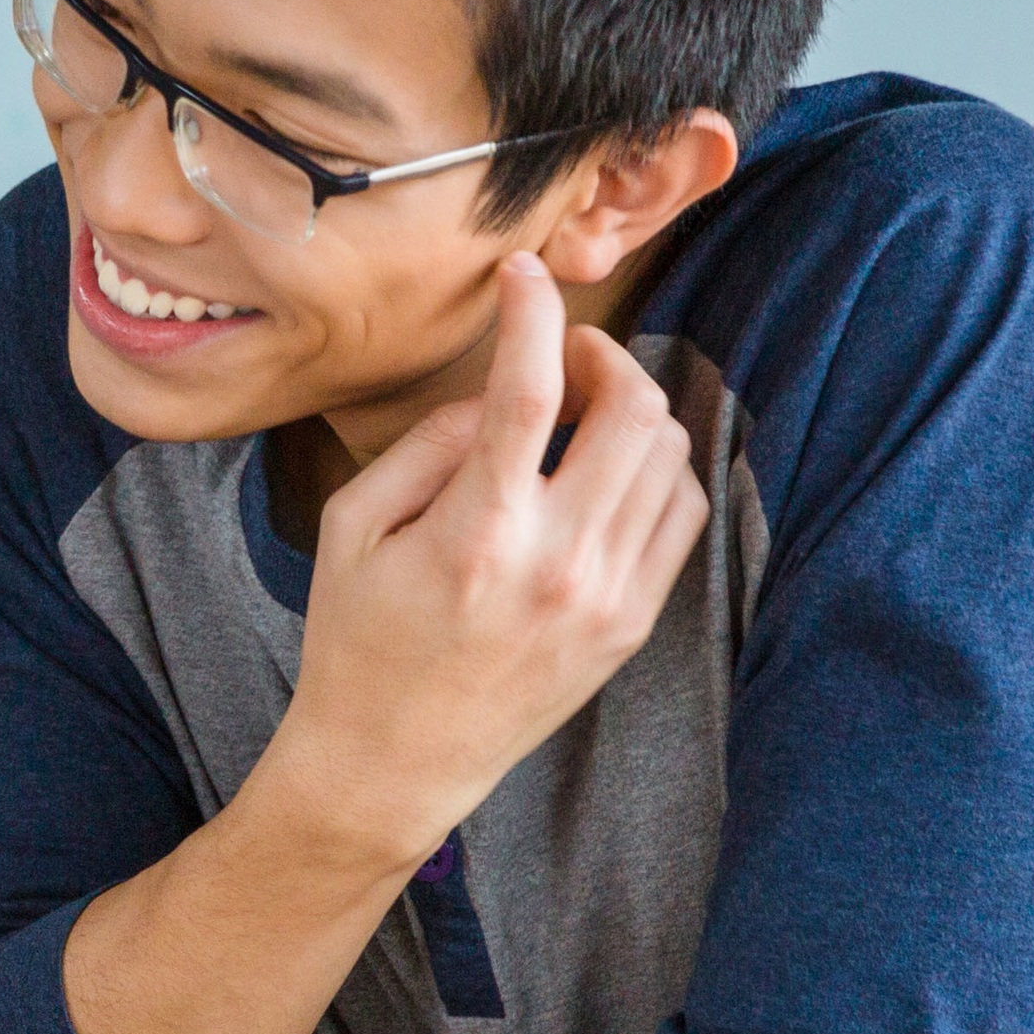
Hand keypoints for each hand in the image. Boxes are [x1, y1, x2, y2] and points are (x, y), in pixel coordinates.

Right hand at [276, 256, 707, 865]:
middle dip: (602, 357)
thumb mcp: (350, 532)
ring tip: (588, 408)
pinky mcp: (633, 620)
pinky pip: (684, 512)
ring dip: (634, 408)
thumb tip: (487, 401)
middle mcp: (559, 560)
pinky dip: (662, 468)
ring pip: (670, 455)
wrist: (397, 759)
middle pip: (630, 412)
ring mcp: (609, 593)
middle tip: (565, 353)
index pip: (529, 391)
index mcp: (478, 532)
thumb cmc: (356, 641)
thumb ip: (421, 451)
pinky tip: (614, 467)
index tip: (524, 274)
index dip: (532, 314)